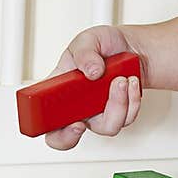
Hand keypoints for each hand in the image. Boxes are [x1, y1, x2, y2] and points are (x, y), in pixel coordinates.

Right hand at [44, 25, 142, 150]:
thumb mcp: (89, 39)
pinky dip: (132, 98)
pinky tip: (130, 81)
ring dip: (117, 103)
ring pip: (107, 126)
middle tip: (81, 122)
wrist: (132, 47)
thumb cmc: (104, 45)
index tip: (71, 122)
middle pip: (66, 138)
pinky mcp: (120, 112)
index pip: (45, 120)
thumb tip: (91, 72)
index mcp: (59, 90)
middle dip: (73, 135)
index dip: (52, 130)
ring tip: (120, 79)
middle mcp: (76, 106)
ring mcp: (98, 112)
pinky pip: (127, 117)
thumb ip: (85, 53)